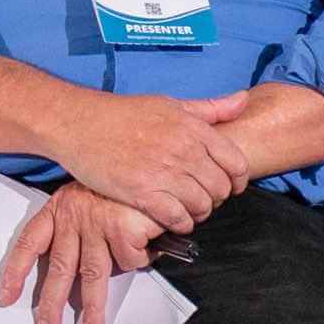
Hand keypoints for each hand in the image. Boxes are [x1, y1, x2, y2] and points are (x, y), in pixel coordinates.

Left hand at [0, 181, 168, 323]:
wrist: (151, 157)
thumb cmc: (122, 180)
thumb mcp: (90, 194)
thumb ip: (82, 226)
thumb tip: (82, 265)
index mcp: (59, 209)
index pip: (29, 243)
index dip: (17, 272)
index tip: (8, 297)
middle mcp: (74, 218)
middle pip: (58, 269)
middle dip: (50, 304)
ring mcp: (98, 225)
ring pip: (93, 276)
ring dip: (92, 308)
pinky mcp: (124, 230)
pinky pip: (133, 260)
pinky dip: (142, 257)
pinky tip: (148, 247)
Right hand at [43, 89, 255, 231]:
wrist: (79, 123)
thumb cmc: (123, 114)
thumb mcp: (170, 104)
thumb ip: (209, 108)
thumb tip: (243, 100)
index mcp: (193, 128)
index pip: (236, 162)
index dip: (239, 180)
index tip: (232, 186)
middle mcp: (183, 150)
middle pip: (221, 188)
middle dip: (217, 198)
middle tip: (205, 199)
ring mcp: (163, 172)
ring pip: (201, 205)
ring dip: (199, 213)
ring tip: (189, 210)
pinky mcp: (141, 192)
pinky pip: (176, 217)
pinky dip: (181, 223)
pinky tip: (175, 220)